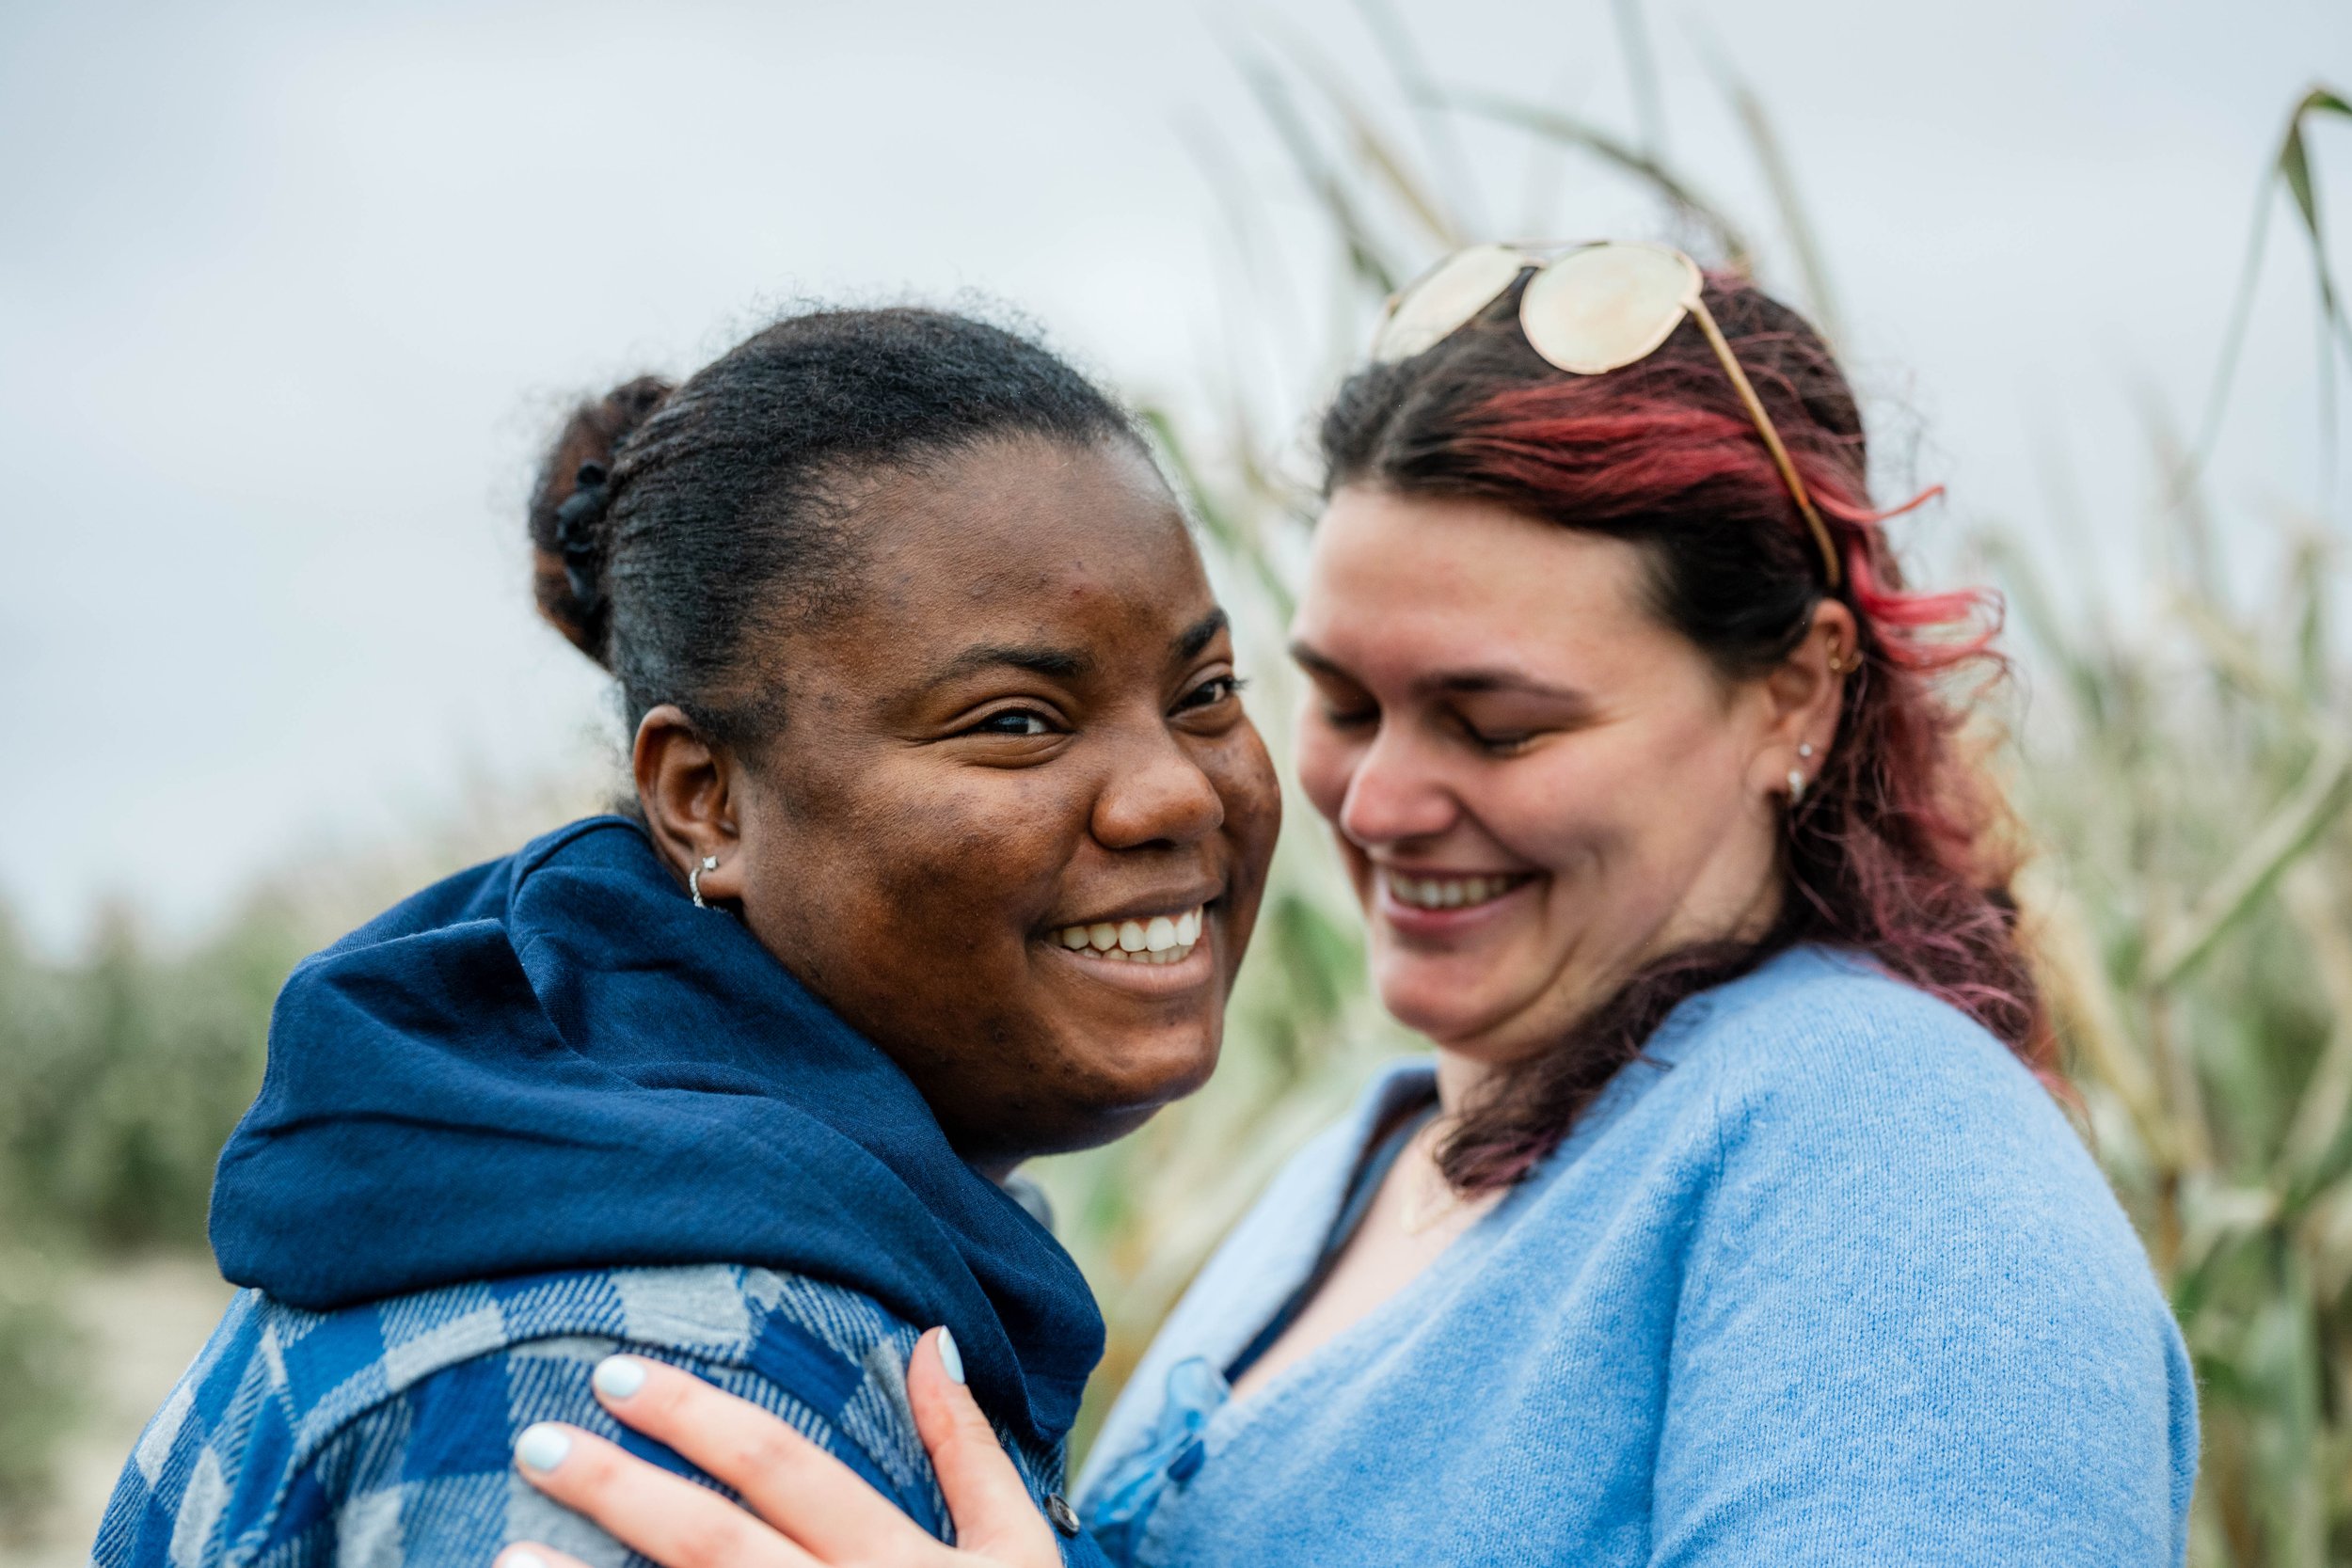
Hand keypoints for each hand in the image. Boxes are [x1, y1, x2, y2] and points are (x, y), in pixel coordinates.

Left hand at [495, 1328, 1061, 1567]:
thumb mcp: (1019, 1552)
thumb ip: (971, 1448)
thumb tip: (930, 1339)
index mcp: (902, 1565)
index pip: (783, 1471)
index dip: (698, 1417)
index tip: (619, 1376)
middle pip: (715, 1544)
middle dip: (622, 1488)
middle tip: (537, 1443)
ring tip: (504, 1551)